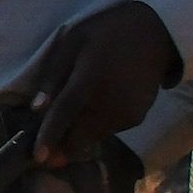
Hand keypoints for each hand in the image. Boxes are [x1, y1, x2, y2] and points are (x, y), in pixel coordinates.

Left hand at [32, 0, 183, 168]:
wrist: (156, 35)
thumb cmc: (106, 33)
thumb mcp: (72, 42)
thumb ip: (53, 76)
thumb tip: (37, 109)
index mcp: (90, 81)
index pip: (64, 115)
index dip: (49, 137)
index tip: (36, 159)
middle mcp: (110, 104)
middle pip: (79, 137)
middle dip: (60, 148)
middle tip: (44, 153)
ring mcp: (127, 114)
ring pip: (93, 138)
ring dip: (76, 139)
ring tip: (63, 132)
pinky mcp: (137, 118)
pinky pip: (107, 131)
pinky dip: (93, 130)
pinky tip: (86, 118)